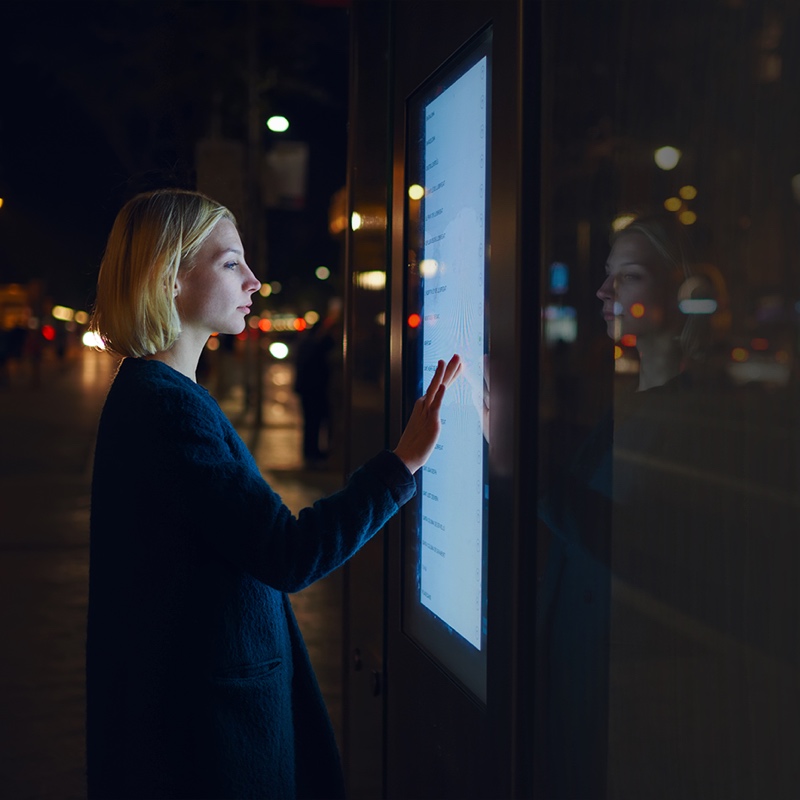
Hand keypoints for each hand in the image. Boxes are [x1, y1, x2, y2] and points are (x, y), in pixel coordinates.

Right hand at [393, 354, 461, 473]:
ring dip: (443, 375)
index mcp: (424, 406)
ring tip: (448, 361)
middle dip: (448, 369)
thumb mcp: (424, 426)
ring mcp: (427, 412)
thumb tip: (430, 413)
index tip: (457, 365)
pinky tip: (444, 386)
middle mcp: (424, 406)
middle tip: (457, 355)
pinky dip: (439, 395)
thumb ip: (428, 417)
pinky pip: (436, 406)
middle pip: (438, 383)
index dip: (448, 375)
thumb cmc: (415, 444)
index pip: (439, 386)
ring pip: (436, 389)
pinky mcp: (431, 422)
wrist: (406, 457)